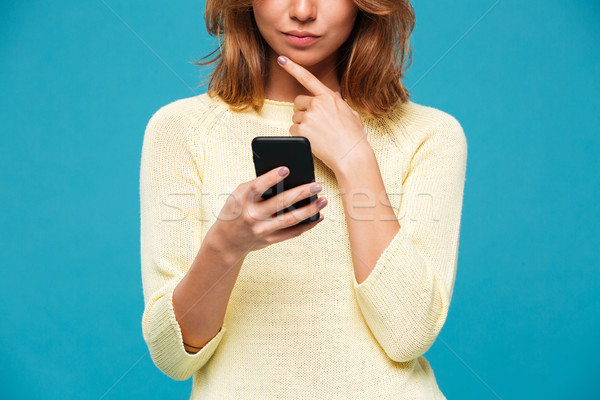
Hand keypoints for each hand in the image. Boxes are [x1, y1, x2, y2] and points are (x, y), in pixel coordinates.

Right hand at [209, 166, 326, 256]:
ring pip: (289, 219)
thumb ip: (258, 186)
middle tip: (317, 185)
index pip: (257, 187)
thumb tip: (288, 177)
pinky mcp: (269, 240)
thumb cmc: (236, 210)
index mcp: (242, 200)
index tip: (286, 169)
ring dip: (309, 209)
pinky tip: (318, 216)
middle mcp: (252, 216)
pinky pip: (292, 233)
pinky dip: (307, 225)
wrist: (226, 241)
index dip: (271, 178)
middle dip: (300, 193)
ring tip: (323, 200)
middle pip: (279, 203)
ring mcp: (261, 230)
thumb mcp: (238, 196)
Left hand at [276, 55, 369, 173]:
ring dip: (302, 125)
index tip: (281, 59)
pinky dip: (300, 135)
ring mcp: (309, 116)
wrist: (352, 155)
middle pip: (298, 102)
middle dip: (303, 110)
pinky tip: (313, 140)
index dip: (292, 67)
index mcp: (329, 97)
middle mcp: (317, 103)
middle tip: (315, 123)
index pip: (307, 78)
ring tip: (318, 134)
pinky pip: (293, 129)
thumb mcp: (351, 114)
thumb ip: (340, 103)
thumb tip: (335, 95)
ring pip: (295, 117)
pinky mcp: (302, 129)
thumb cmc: (354, 137)